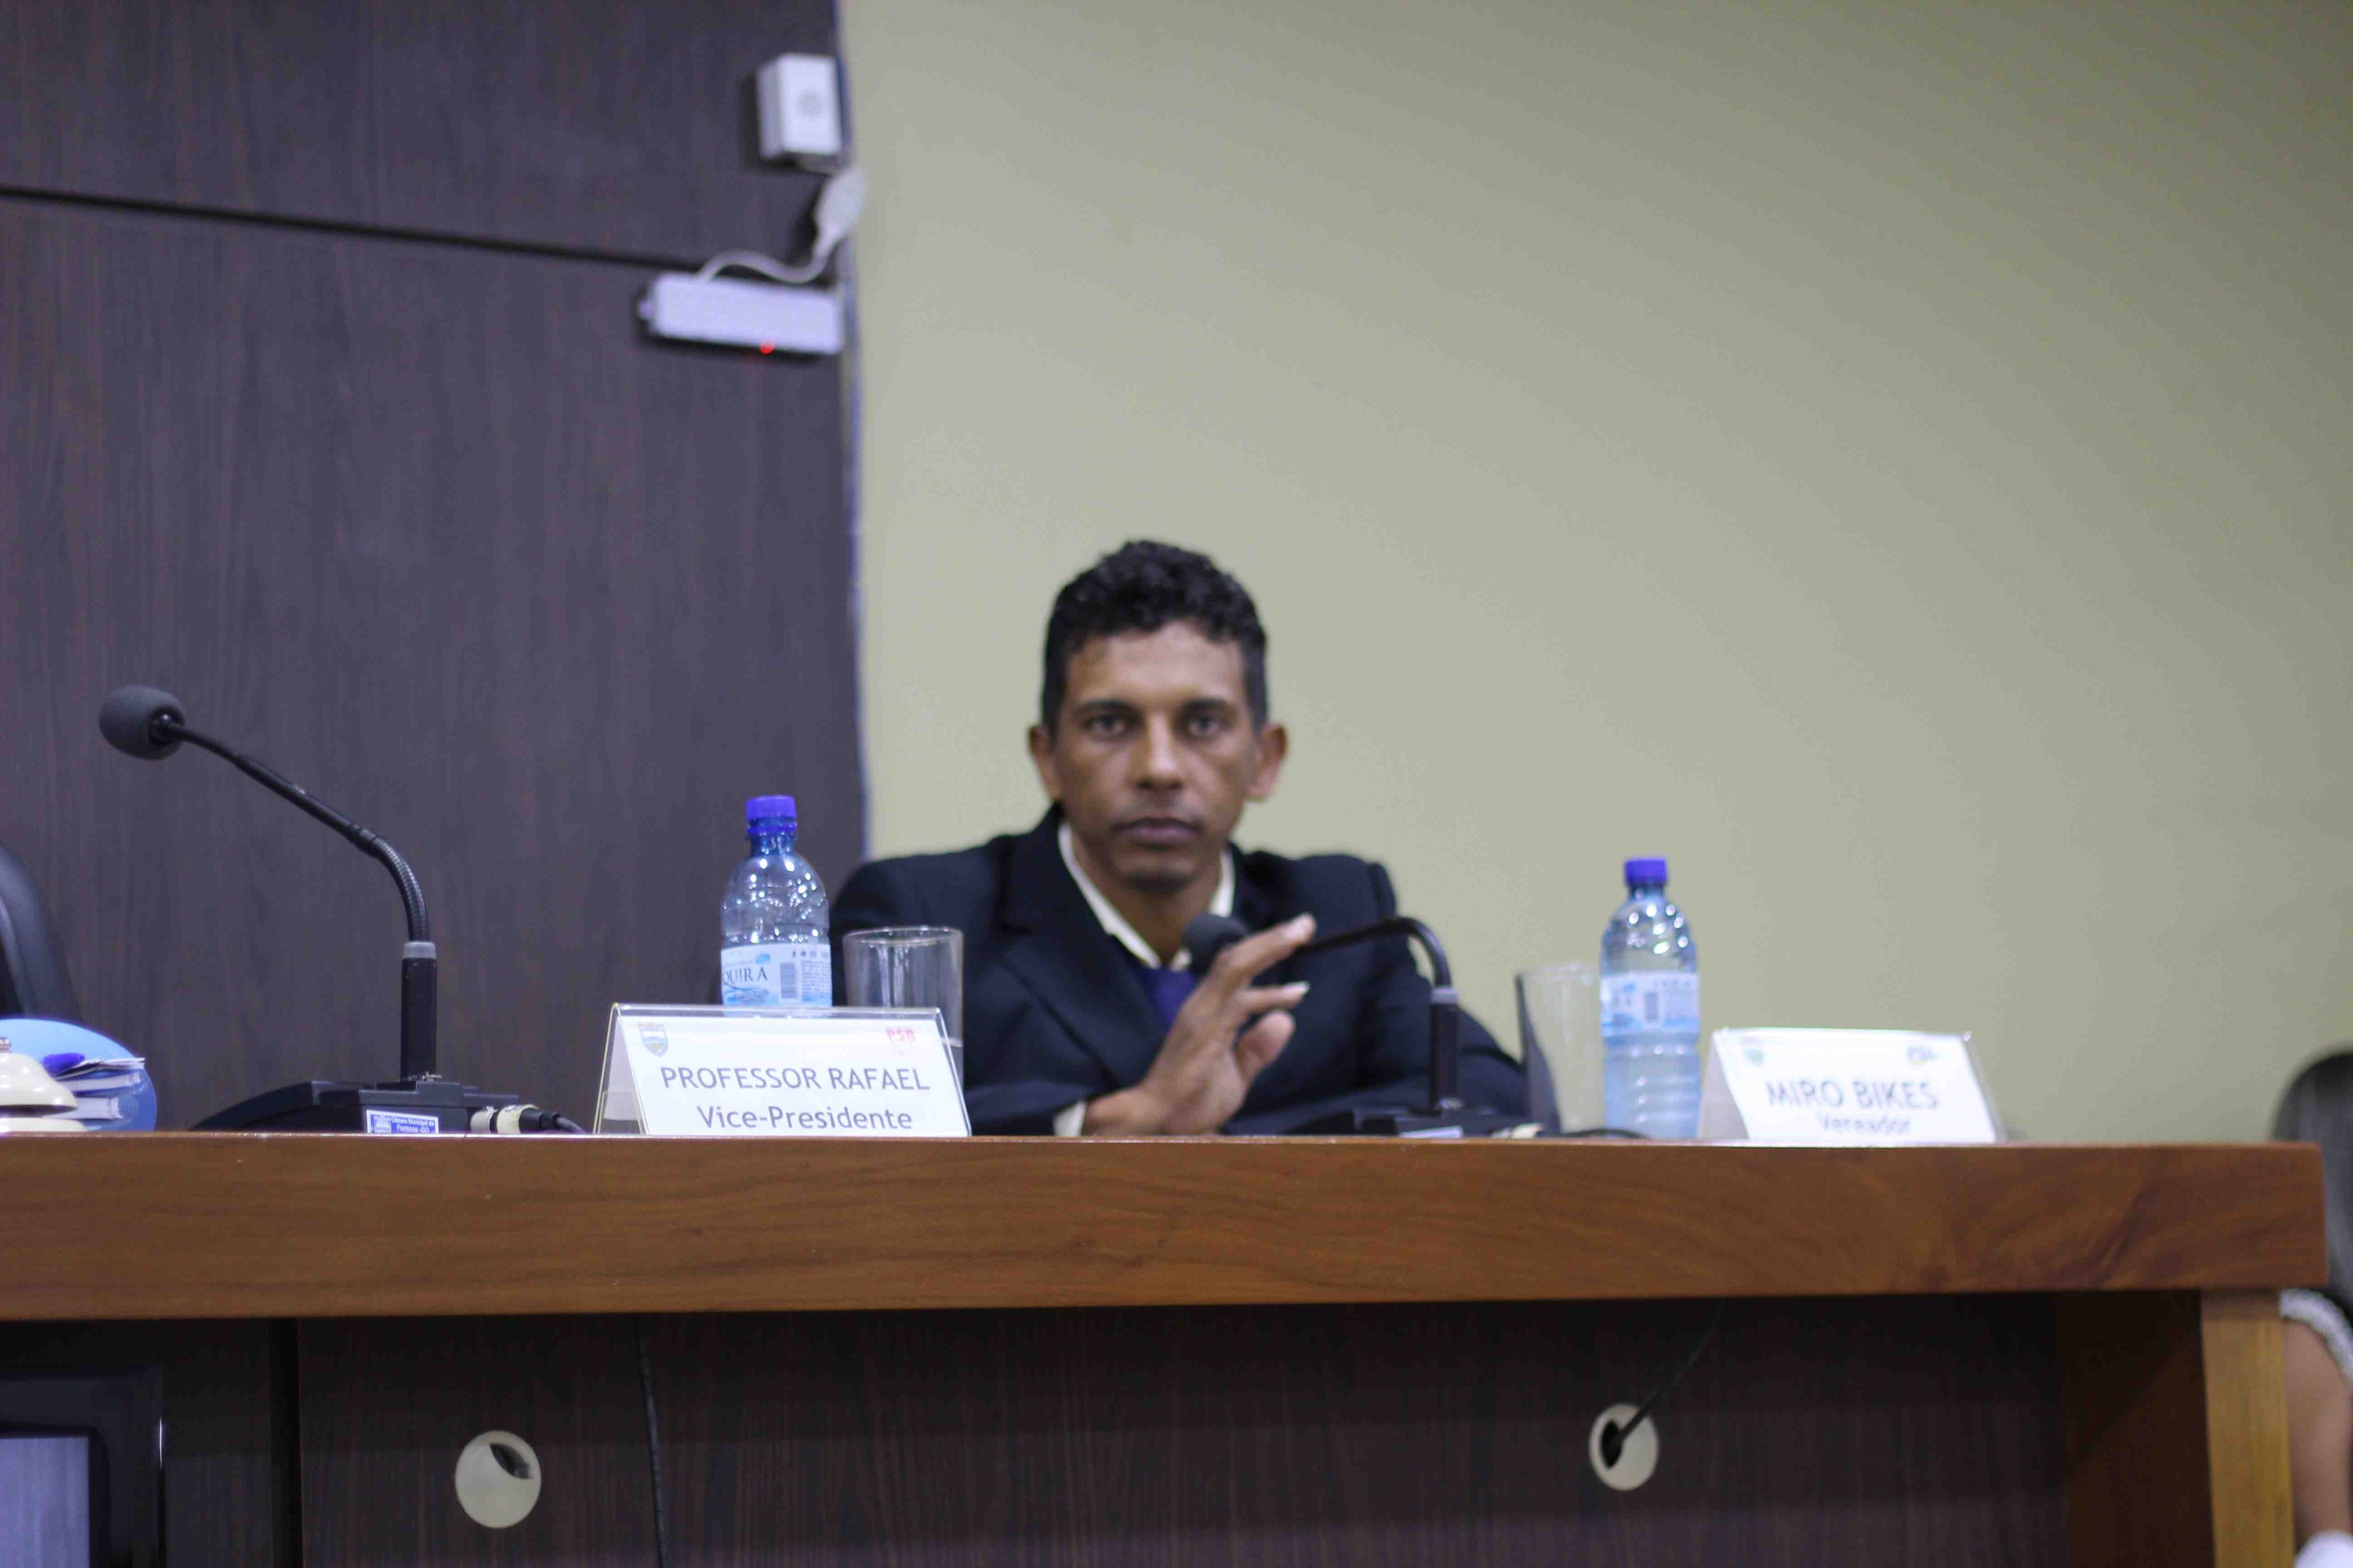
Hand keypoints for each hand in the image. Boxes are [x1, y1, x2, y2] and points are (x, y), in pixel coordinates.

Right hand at [1083, 914, 1317, 1134]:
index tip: (1294, 937)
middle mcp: (1201, 1004)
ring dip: (1269, 948)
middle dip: (1272, 937)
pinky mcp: (1205, 1033)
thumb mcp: (1235, 1074)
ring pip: (1235, 967)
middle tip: (1305, 923)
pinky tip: (1296, 994)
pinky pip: (1239, 1004)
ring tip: (1300, 934)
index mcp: (1206, 1009)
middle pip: (1236, 957)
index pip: (1233, 966)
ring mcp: (1201, 1016)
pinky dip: (1270, 995)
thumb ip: (1257, 1048)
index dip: (1263, 948)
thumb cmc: (1191, 1099)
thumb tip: (1284, 1020)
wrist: (1157, 1122)